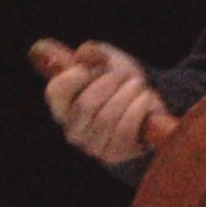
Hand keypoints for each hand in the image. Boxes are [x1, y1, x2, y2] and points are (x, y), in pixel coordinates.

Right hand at [39, 39, 160, 164]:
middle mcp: (72, 128)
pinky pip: (124, 130)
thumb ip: (91, 52)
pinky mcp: (114, 154)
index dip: (75, 76)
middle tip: (127, 76)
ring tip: (138, 87)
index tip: (92, 67)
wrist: (148, 102)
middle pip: (86, 104)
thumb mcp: (107, 59)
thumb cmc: (120, 81)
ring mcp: (91, 145)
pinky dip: (138, 110)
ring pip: (107, 117)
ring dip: (129, 95)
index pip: (56, 91)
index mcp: (62, 105)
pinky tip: (145, 100)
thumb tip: (83, 54)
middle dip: (112, 84)